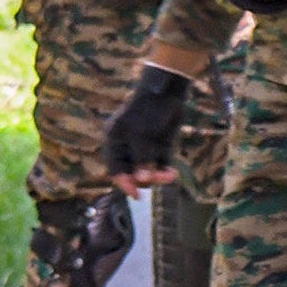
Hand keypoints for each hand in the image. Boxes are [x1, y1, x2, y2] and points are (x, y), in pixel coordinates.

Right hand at [102, 63, 192, 188]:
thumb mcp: (142, 135)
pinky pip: (159, 165)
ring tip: (170, 175)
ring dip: (158, 176)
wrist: (167, 91)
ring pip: (148, 172)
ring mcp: (143, 148)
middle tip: (162, 178)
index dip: (124, 183)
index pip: (115, 169)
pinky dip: (165, 170)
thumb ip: (142, 159)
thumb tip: (143, 182)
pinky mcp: (158, 148)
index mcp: (114, 142)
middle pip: (132, 173)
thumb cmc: (148, 110)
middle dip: (146, 178)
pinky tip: (172, 173)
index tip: (136, 194)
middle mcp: (127, 148)